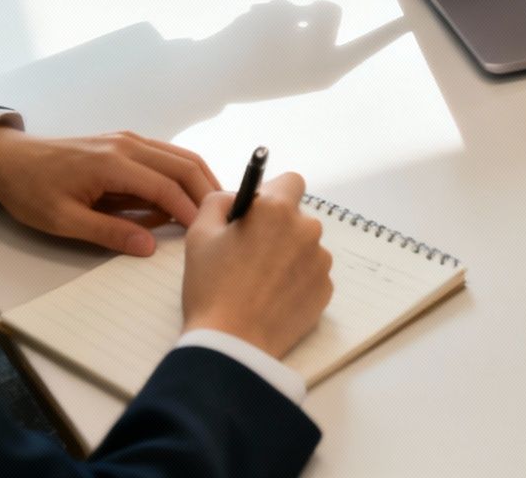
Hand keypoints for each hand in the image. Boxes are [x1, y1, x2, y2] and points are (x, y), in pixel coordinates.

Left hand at [0, 127, 219, 255]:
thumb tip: (149, 247)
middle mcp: (128, 144)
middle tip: (225, 220)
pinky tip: (189, 195)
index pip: (166, 186)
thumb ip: (108, 233)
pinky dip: (185, 173)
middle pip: (184, 165)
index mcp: (113, 163)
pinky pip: (166, 155)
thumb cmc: (32, 192)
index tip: (206, 233)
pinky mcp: (127, 142)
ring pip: (180, 156)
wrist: (10, 160)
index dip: (189, 210)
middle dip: (207, 192)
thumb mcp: (63, 221)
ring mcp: (129, 139)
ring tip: (215, 209)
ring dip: (200, 180)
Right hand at [182, 172, 333, 356]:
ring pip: (305, 247)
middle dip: (278, 228)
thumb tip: (237, 197)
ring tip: (259, 281)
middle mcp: (306, 230)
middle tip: (250, 253)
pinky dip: (297, 281)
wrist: (231, 343)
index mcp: (276, 210)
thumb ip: (219, 201)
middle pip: (297, 218)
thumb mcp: (199, 233)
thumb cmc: (211, 287)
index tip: (259, 212)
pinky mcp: (326, 289)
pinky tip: (272, 297)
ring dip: (288, 255)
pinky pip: (312, 274)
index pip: (291, 182)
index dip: (273, 194)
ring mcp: (320, 261)